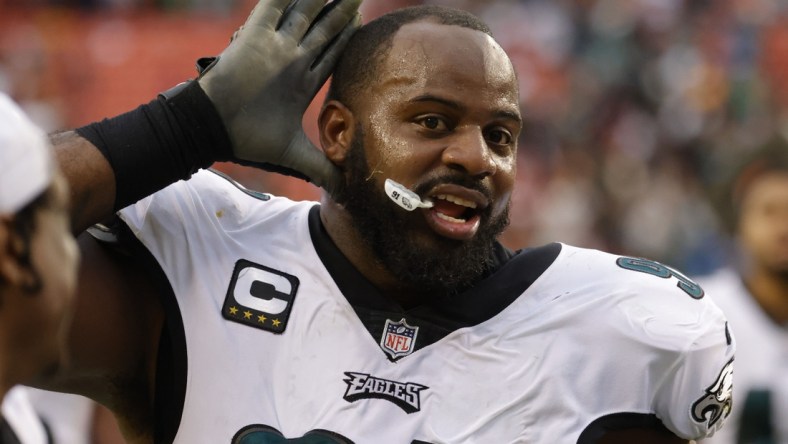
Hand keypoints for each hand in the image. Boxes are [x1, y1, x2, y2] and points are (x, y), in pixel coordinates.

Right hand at [198, 0, 361, 194]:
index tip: (362, 21)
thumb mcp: (294, 154)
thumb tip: (346, 193)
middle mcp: (291, 59)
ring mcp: (274, 46)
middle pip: (323, 29)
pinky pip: (274, 5)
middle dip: (341, 11)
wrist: (212, 127)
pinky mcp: (254, 35)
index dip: (346, 36)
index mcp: (302, 81)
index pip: (331, 53)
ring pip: (304, 12)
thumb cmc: (248, 140)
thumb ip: (321, 168)